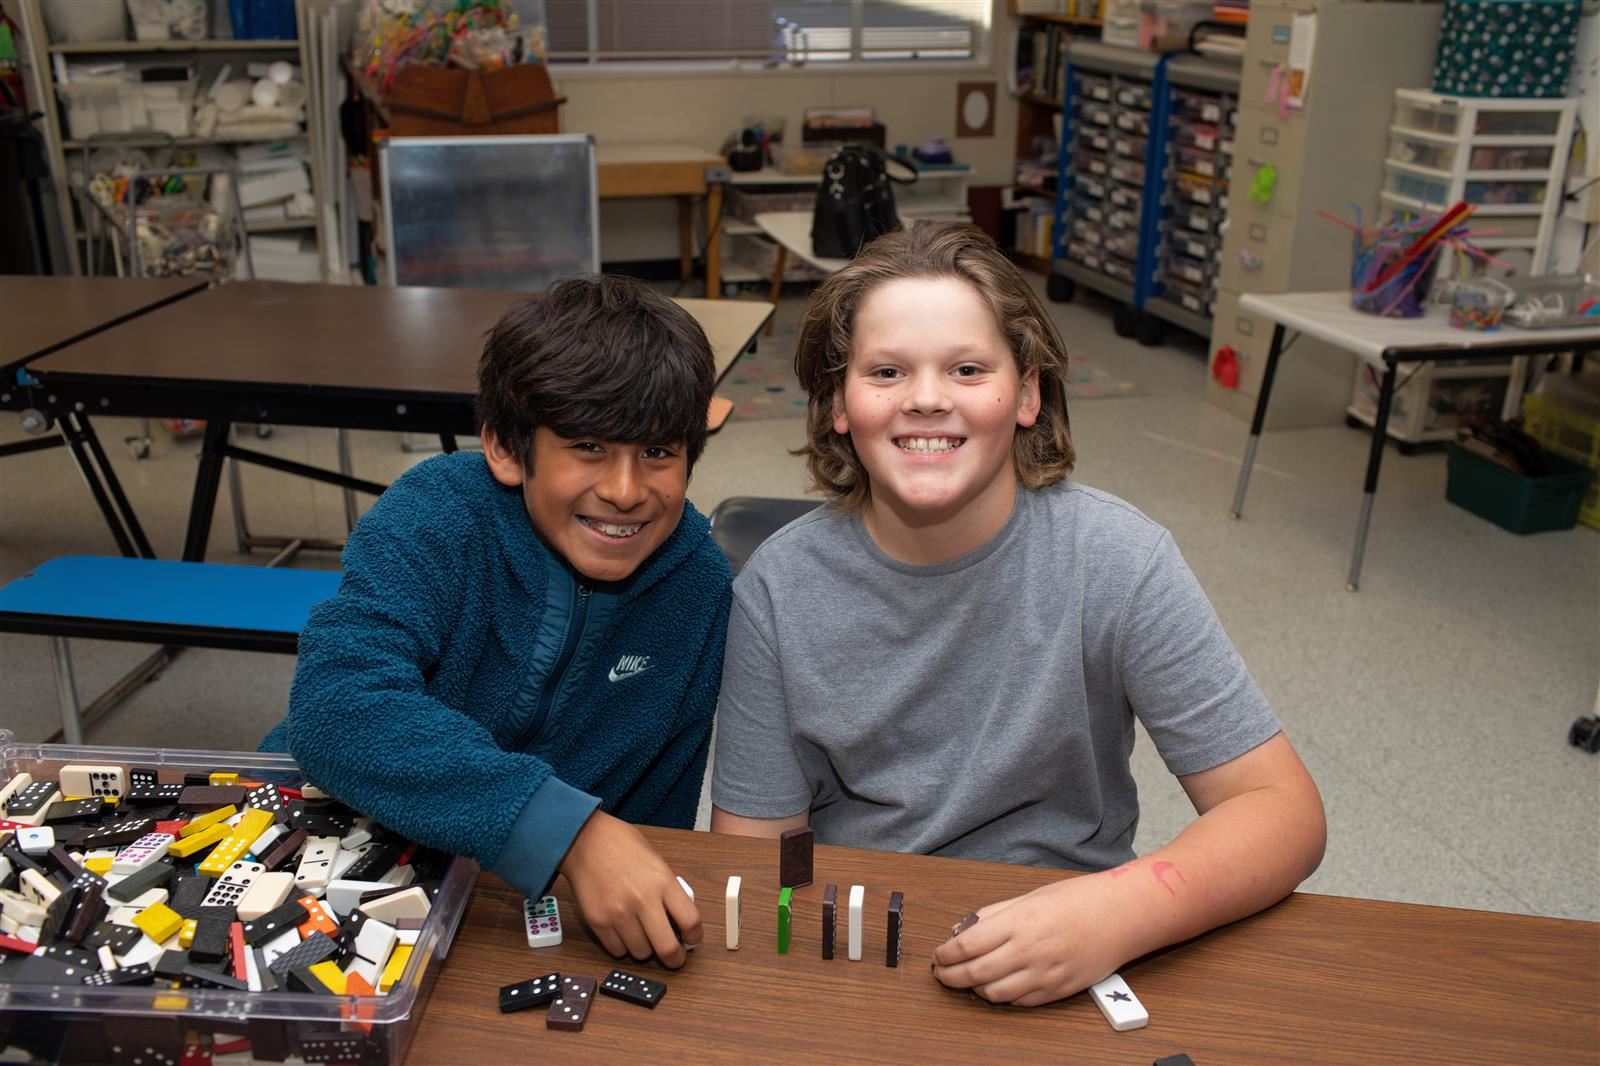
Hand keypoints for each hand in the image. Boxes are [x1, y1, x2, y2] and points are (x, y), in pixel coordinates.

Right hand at [557, 810, 700, 967]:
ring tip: (643, 937)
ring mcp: (619, 913)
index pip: (691, 922)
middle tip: (674, 958)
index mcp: (663, 882)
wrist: (585, 840)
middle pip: (667, 948)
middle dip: (675, 959)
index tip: (692, 940)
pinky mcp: (598, 922)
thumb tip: (680, 922)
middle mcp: (643, 900)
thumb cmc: (622, 846)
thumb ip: (669, 891)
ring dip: (646, 950)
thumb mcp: (657, 862)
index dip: (695, 937)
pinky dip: (623, 947)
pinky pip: (617, 951)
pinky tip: (624, 933)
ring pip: (641, 954)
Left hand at [929, 875, 1133, 1006]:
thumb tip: (964, 929)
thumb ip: (995, 915)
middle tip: (941, 974)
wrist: (1120, 915)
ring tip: (968, 982)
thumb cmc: (1077, 900)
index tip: (939, 955)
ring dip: (975, 990)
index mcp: (1019, 922)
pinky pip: (1022, 1002)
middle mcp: (1029, 951)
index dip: (946, 954)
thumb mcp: (1029, 897)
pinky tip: (997, 987)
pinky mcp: (1059, 990)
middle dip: (950, 977)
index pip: (967, 945)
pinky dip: (1004, 998)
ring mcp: (1045, 974)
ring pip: (995, 994)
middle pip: (975, 974)